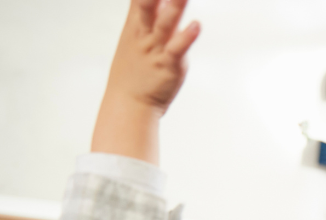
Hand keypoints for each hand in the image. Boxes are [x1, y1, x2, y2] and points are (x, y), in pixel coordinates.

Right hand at [91, 0, 199, 162]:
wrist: (128, 103)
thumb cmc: (135, 69)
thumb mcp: (136, 35)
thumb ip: (148, 13)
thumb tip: (157, 1)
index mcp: (135, 24)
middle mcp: (144, 33)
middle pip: (150, 3)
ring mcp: (155, 49)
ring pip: (165, 22)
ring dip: (176, 6)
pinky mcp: (168, 65)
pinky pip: (177, 49)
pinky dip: (186, 37)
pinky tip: (196, 25)